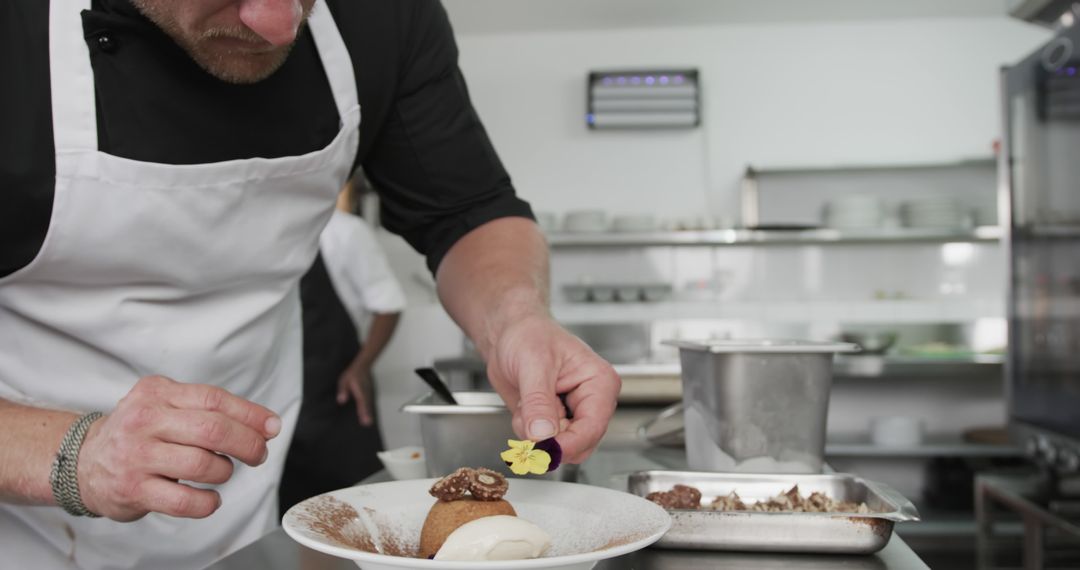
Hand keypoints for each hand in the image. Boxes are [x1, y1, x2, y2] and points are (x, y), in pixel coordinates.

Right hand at [77, 376, 280, 520]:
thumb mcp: (166, 406)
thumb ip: (210, 410)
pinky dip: (207, 503)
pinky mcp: (132, 489)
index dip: (250, 414)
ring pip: (202, 465)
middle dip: (247, 444)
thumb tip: (266, 425)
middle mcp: (144, 420)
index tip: (272, 427)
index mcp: (158, 393)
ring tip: (222, 472)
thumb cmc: (140, 433)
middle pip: (212, 430)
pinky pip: (183, 501)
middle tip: (258, 454)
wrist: (85, 462)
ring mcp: (136, 456)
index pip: (215, 400)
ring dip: (225, 472)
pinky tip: (210, 499)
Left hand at [336, 361, 373, 426]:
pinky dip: (369, 409)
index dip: (362, 411)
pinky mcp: (368, 394)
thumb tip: (341, 400)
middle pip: (366, 405)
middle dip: (367, 415)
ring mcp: (368, 393)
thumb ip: (343, 390)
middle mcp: (365, 393)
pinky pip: (369, 403)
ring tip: (368, 423)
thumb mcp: (344, 381)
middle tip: (367, 424)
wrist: (362, 366)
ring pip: (369, 405)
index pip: (361, 402)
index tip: (364, 419)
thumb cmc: (352, 374)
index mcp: (359, 390)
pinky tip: (368, 415)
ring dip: (369, 413)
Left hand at [485, 314, 620, 463]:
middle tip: (526, 418)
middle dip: (549, 438)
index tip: (543, 448)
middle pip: (581, 444)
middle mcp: (592, 402)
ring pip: (561, 448)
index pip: (593, 427)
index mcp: (599, 382)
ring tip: (525, 403)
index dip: (568, 443)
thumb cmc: (528, 335)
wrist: (508, 334)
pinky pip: (544, 444)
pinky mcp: (556, 423)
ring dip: (535, 435)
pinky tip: (524, 408)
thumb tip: (542, 434)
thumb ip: (538, 402)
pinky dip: (527, 433)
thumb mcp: (533, 364)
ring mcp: (574, 414)